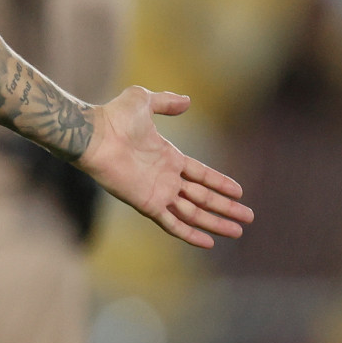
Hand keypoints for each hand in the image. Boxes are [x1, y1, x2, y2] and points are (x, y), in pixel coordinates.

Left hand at [76, 85, 252, 247]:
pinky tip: (208, 243)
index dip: (219, 183)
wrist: (93, 135)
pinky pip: (172, 223)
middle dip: (225, 207)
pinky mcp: (147, 204)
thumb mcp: (143, 100)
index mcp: (168, 157)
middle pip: (202, 197)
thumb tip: (187, 100)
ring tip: (238, 231)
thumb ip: (166, 102)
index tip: (239, 191)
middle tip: (248, 217)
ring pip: (193, 213)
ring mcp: (157, 192)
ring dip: (215, 222)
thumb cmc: (114, 116)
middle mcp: (165, 178)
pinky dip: (190, 234)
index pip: (200, 175)